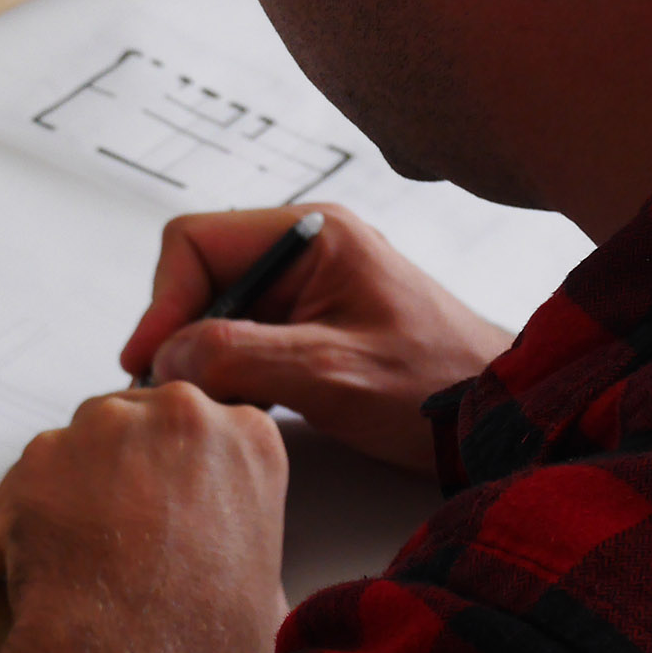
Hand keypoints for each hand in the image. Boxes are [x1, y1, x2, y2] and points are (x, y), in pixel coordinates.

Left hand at [0, 384, 289, 652]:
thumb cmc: (205, 640)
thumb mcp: (265, 595)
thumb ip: (243, 557)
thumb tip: (231, 581)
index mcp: (247, 438)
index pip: (200, 436)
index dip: (173, 477)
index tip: (161, 511)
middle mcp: (177, 413)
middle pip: (132, 428)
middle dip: (113, 474)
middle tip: (106, 536)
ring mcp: (103, 428)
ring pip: (70, 450)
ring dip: (57, 495)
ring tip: (54, 556)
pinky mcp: (38, 458)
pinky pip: (14, 488)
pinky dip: (7, 524)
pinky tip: (3, 566)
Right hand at [119, 204, 512, 473]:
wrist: (502, 418)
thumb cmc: (438, 386)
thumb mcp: (332, 372)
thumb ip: (241, 356)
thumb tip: (165, 358)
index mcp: (313, 234)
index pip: (195, 241)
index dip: (162, 302)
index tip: (149, 363)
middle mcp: (304, 251)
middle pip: (198, 276)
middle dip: (178, 333)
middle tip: (175, 392)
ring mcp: (306, 290)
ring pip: (214, 312)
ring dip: (202, 358)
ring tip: (211, 405)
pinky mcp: (308, 328)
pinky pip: (240, 340)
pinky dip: (227, 374)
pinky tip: (241, 408)